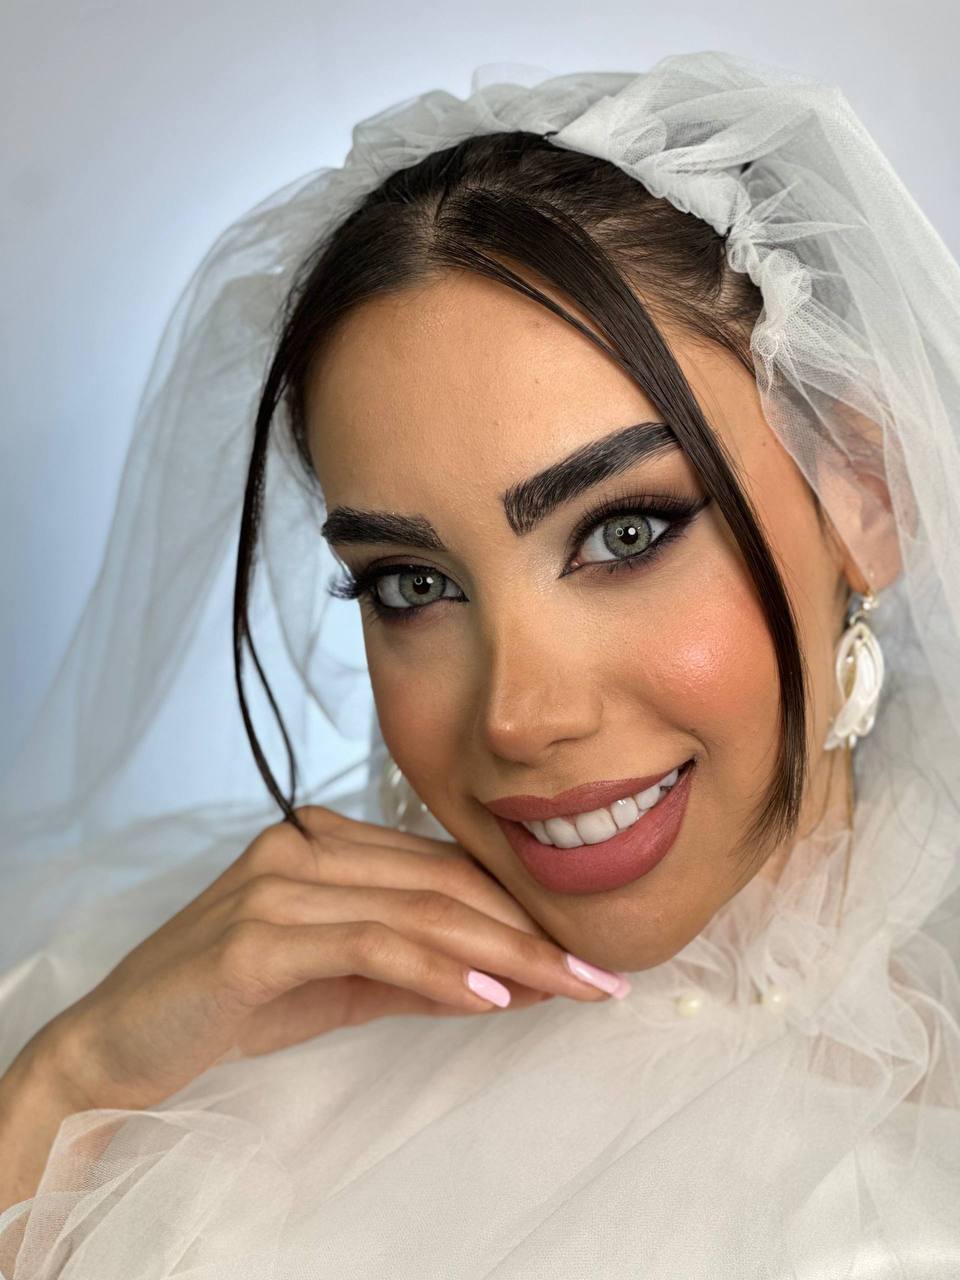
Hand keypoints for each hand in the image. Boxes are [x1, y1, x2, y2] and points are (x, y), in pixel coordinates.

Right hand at [40, 805, 622, 1112]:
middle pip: (441, 883)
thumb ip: (414, 972)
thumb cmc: (227, 1004)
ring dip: (504, 953)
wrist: (117, 1042)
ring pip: (418, 908)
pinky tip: (489, 999)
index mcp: (322, 844)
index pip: (440, 868)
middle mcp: (303, 848)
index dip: (516, 906)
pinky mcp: (257, 935)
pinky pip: (371, 945)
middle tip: (598, 974)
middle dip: (529, 932)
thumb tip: (505, 980)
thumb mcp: (337, 985)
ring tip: (568, 989)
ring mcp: (277, 884)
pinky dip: (438, 970)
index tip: (579, 950)